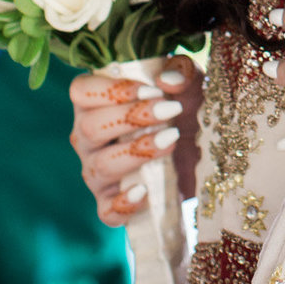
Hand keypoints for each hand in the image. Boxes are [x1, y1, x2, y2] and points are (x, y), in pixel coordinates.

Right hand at [69, 55, 202, 226]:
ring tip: (172, 139)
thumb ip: (181, 71)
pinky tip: (144, 190)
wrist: (203, 154)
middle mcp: (89, 138)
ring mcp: (97, 173)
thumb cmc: (184, 110)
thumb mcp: (188, 84)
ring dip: (136, 152)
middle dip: (130, 118)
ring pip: (101, 165)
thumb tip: (168, 80)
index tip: (151, 91)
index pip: (81, 91)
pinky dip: (123, 204)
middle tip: (170, 111)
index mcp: (97, 103)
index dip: (111, 89)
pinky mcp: (113, 203)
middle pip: (90, 128)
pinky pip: (107, 211)